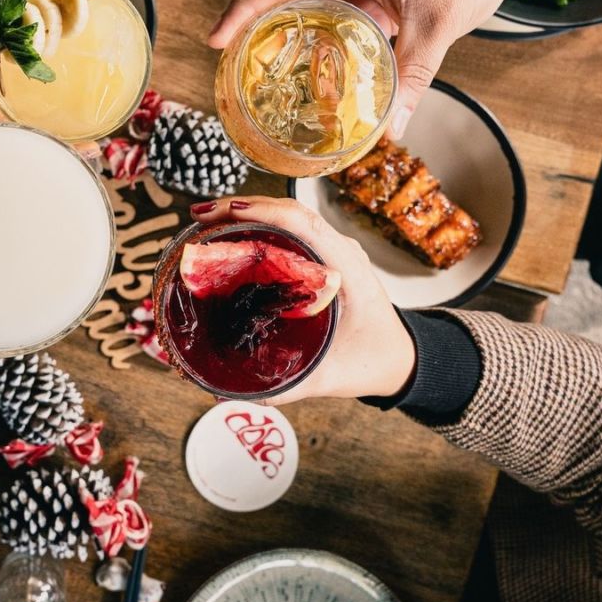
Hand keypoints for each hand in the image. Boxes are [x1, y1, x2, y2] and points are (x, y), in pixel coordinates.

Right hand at [189, 196, 415, 403]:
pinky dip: (258, 224)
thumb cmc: (372, 362)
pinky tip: (231, 234)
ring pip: (288, 215)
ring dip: (248, 212)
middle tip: (200, 217)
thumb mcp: (329, 378)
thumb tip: (224, 394)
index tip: (225, 213)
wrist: (401, 357)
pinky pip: (290, 230)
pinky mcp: (323, 256)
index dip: (263, 212)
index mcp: (348, 271)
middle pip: (290, 211)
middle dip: (242, 207)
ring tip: (207, 221)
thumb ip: (281, 388)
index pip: (305, 225)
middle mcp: (340, 252)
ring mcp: (333, 251)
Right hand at [208, 0, 595, 135]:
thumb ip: (410, 77)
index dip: (246, 9)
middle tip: (225, 63)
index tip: (216, 38)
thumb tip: (388, 129)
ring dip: (279, 32)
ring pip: (302, 1)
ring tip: (253, 70)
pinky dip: (311, 38)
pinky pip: (327, 11)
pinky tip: (301, 67)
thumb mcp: (437, 26)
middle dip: (250, 22)